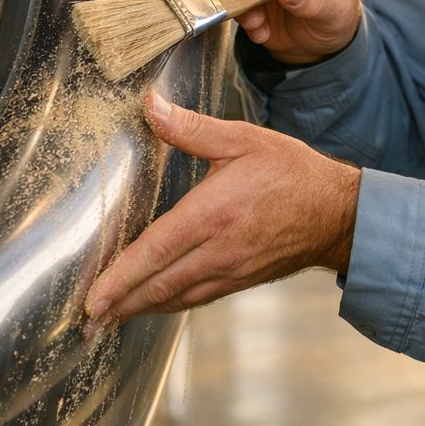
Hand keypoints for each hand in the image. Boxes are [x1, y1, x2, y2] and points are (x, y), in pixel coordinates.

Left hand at [84, 92, 359, 326]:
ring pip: (175, 297)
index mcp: (214, 212)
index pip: (156, 249)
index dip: (120, 276)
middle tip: (86, 319)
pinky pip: (196, 298)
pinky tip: (153, 303)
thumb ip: (193, 128)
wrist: (339, 212)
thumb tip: (151, 106)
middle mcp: (219, 249)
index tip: (93, 296)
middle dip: (119, 304)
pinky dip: (168, 304)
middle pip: (158, 284)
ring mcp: (230, 270)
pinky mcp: (240, 280)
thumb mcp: (244, 139)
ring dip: (138, 309)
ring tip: (107, 318)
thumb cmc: (293, 172)